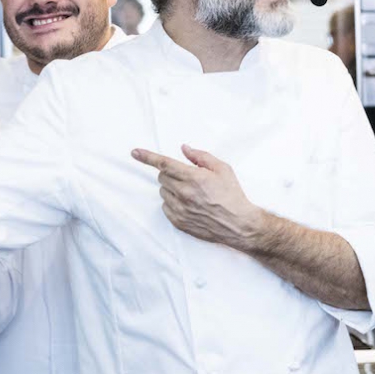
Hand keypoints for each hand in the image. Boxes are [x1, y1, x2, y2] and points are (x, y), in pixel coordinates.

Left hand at [132, 144, 263, 250]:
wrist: (239, 224)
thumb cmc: (232, 195)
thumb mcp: (222, 169)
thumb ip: (201, 156)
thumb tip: (184, 149)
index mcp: (194, 178)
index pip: (164, 164)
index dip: (147, 157)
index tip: (135, 152)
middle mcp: (184, 193)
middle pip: (162, 177)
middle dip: (171, 174)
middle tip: (187, 178)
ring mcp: (179, 209)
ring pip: (163, 192)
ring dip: (172, 189)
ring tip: (191, 193)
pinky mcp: (178, 221)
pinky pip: (165, 207)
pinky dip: (172, 203)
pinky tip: (188, 204)